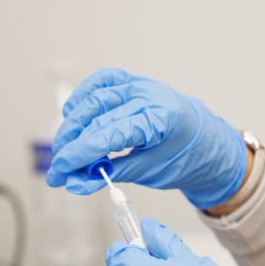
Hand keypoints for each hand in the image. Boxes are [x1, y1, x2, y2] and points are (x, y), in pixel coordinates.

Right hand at [46, 68, 247, 209]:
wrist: (205, 141)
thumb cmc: (183, 157)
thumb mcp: (149, 172)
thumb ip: (110, 174)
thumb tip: (75, 183)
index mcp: (160, 119)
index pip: (107, 135)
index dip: (78, 155)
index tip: (59, 173)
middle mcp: (149, 95)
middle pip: (96, 116)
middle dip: (71, 144)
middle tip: (59, 169)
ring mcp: (140, 85)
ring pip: (94, 98)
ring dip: (72, 125)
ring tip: (64, 149)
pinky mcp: (133, 82)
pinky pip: (102, 82)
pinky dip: (84, 97)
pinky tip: (73, 115)